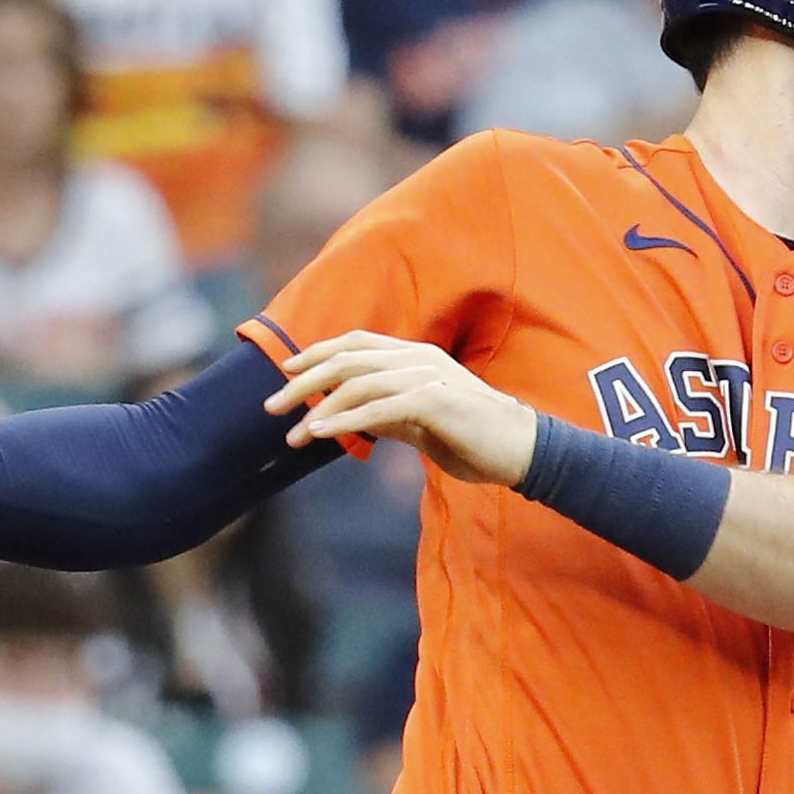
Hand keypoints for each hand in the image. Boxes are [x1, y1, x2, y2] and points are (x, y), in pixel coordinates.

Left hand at [267, 332, 537, 485]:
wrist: (522, 451)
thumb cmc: (474, 438)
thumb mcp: (420, 424)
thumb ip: (387, 414)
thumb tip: (350, 415)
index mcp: (415, 356)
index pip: (357, 343)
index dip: (318, 352)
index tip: (286, 371)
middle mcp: (418, 358)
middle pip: (348, 357)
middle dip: (304, 380)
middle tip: (271, 404)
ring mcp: (428, 376)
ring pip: (358, 381)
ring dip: (318, 407)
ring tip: (291, 431)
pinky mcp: (435, 401)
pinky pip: (379, 408)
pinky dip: (344, 420)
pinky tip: (320, 433)